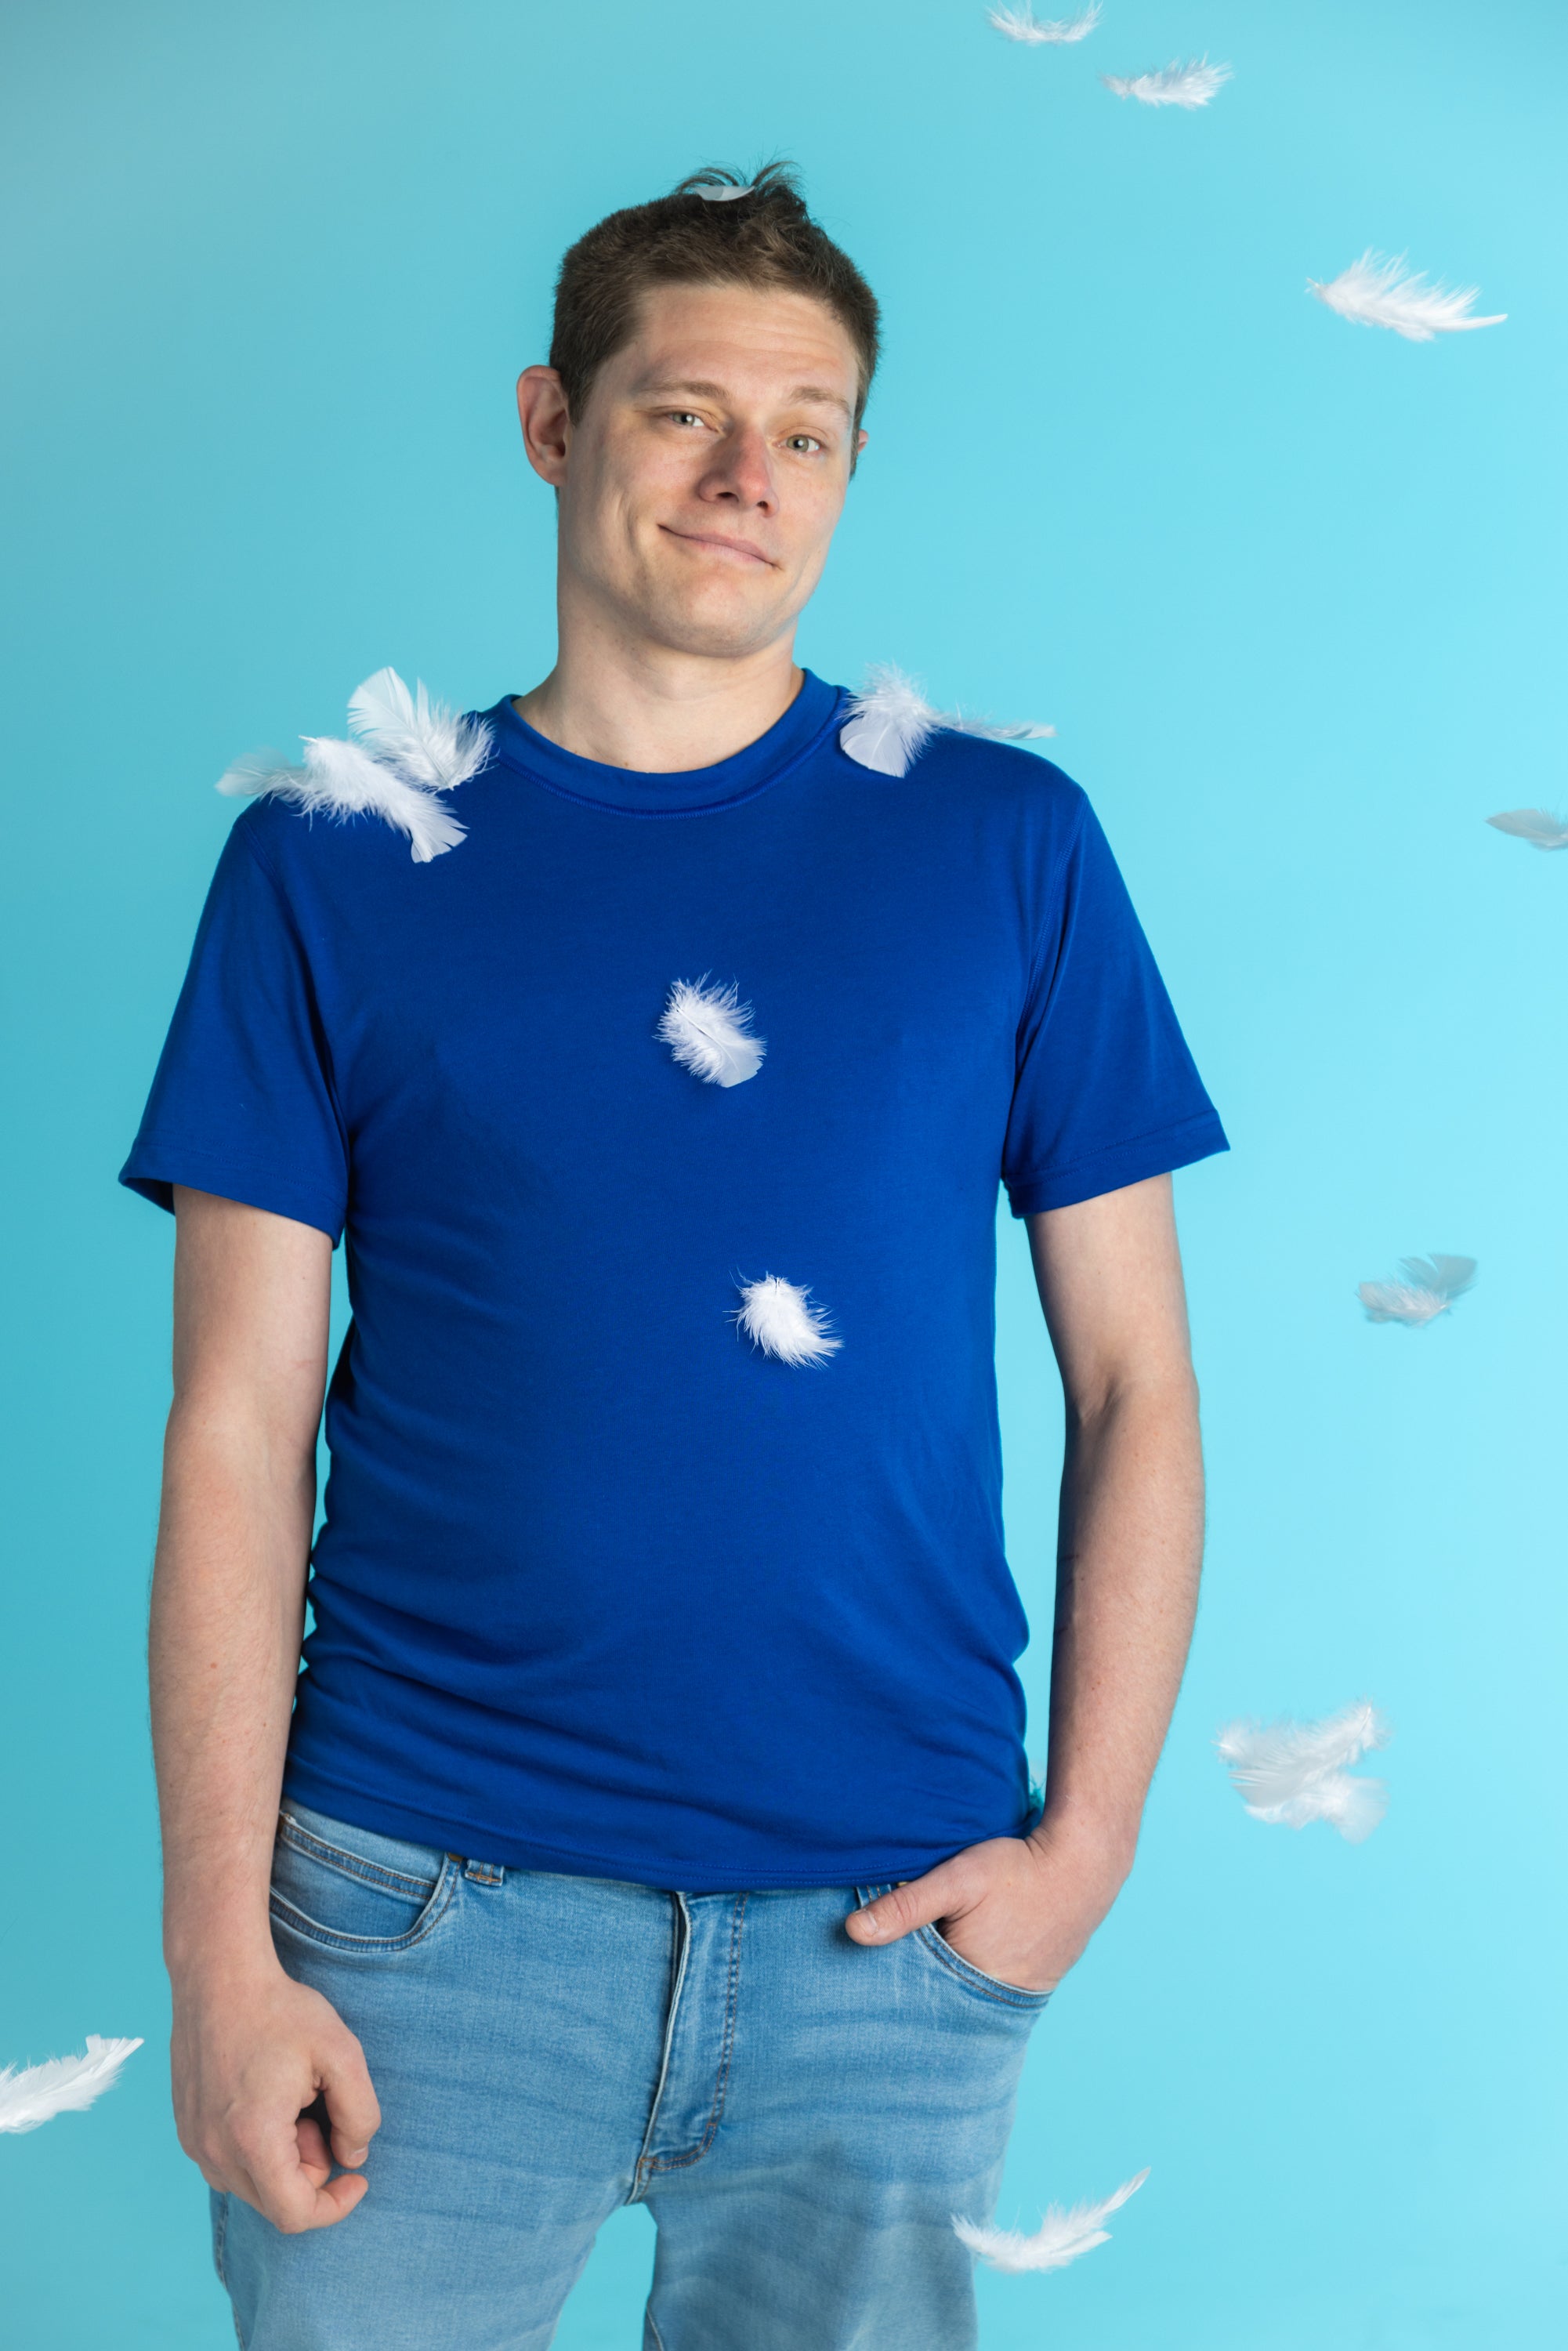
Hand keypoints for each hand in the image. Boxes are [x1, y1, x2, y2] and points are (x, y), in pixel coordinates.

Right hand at [170, 1959, 380, 2231]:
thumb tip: (352, 2157)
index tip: (359, 2178)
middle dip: (310, 2169)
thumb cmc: (281, 2011)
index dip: (335, 2206)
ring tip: (291, 2098)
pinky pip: (230, 2164)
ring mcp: (194, 2143)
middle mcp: (214, 2152)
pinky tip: (265, 2097)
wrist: (219, 1977)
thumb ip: (360, 2114)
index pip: (295, 2214)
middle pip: (276, 2201)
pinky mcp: (186, 2131)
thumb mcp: (342, 2053)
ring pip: (252, 2185)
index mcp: (253, 2140)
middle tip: (318, 2107)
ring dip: (283, 2158)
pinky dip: (257, 2147)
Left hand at [844, 1814, 1133, 1992]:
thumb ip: (906, 1907)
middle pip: (942, 1997)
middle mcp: (997, 2000)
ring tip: (931, 1953)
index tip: (868, 1974)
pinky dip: (975, 1970)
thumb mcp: (957, 1879)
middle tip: (894, 1963)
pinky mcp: (1035, 1978)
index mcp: (972, 1985)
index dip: (893, 1983)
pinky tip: (966, 1949)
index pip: (918, 1997)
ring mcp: (1020, 1992)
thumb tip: (851, 1933)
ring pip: (967, 1990)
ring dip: (947, 1976)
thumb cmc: (1018, 1869)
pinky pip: (993, 1982)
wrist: (1084, 1861)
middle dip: (918, 1984)